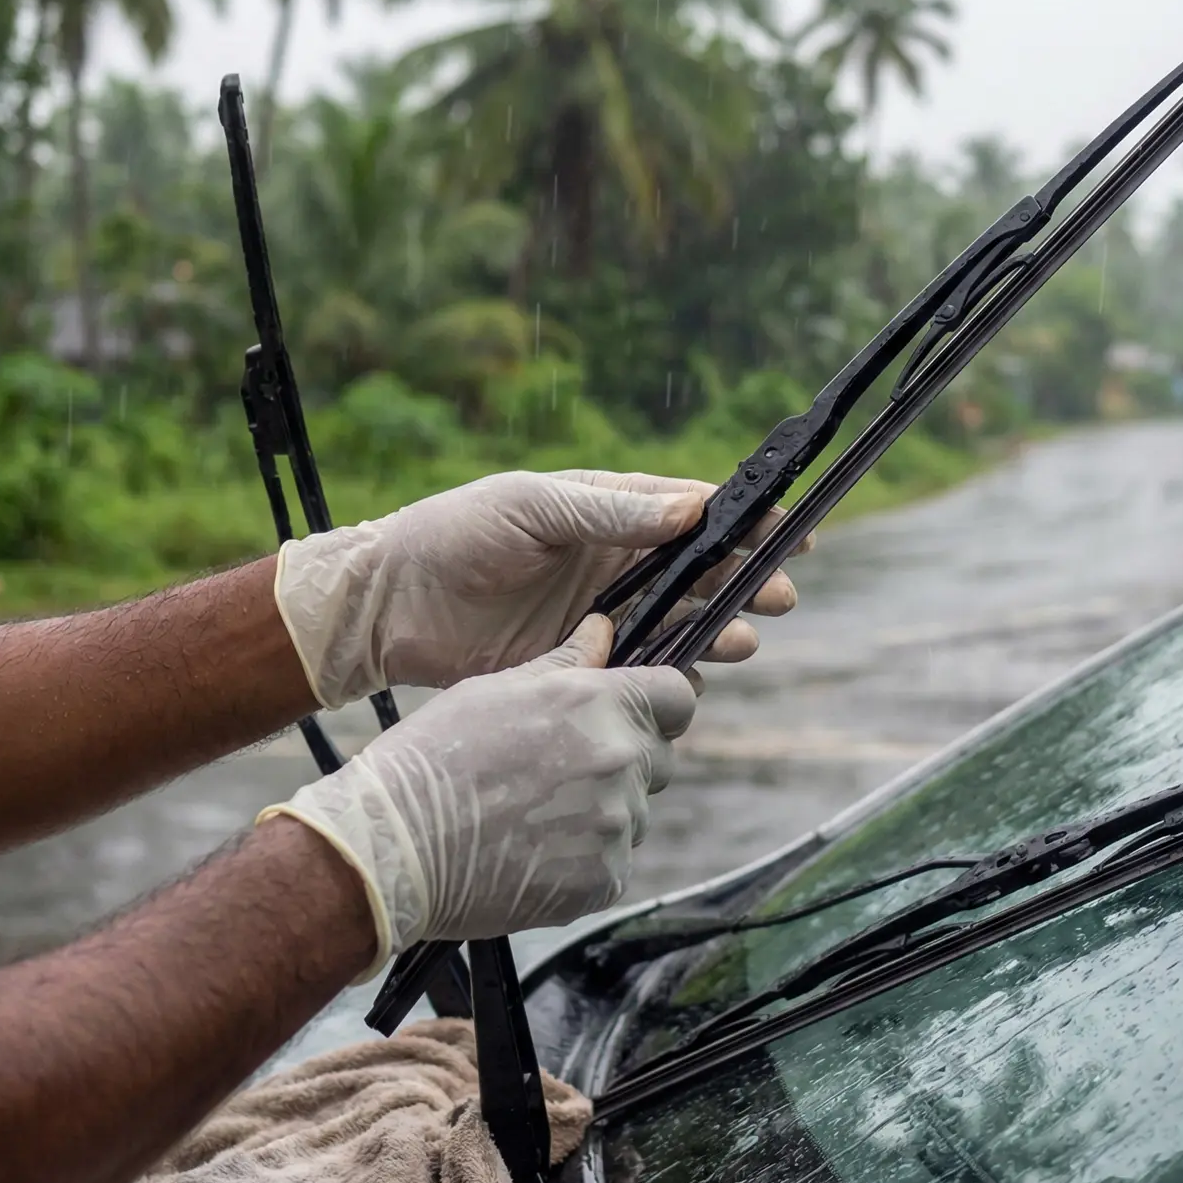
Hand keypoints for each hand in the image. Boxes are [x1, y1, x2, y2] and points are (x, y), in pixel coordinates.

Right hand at [261, 616, 693, 975]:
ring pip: (634, 812)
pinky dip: (583, 860)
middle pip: (660, 757)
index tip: (633, 713)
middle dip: (627, 758)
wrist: (393, 847)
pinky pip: (612, 862)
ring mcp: (616, 826)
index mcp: (600, 703)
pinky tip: (530, 852)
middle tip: (559, 770)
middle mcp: (620, 761)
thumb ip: (566, 663)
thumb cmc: (435, 756)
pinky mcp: (603, 881)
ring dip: (601, 811)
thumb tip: (604, 632)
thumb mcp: (497, 689)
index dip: (660, 703)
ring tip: (531, 814)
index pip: (680, 696)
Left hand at [273, 468, 806, 706]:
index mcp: (608, 511)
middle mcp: (615, 561)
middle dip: (745, 579)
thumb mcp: (533, 508)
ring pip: (679, 620)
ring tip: (746, 639)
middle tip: (782, 595)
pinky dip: (673, 670)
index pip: (693, 511)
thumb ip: (609, 511)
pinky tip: (694, 675)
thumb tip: (691, 507)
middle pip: (700, 570)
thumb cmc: (456, 535)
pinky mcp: (583, 662)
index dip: (746, 519)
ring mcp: (602, 614)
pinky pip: (642, 666)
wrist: (390, 606)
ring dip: (717, 627)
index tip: (792, 527)